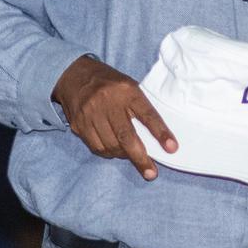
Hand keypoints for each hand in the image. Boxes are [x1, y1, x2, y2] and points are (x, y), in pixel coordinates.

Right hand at [52, 55, 176, 180]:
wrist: (74, 75)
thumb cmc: (110, 84)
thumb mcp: (129, 87)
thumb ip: (140, 108)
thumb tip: (156, 139)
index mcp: (127, 90)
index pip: (147, 114)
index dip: (160, 132)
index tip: (172, 148)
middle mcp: (108, 101)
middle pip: (126, 136)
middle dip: (140, 158)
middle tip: (151, 173)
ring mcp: (91, 113)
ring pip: (111, 146)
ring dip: (124, 156)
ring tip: (131, 155)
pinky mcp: (79, 124)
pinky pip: (97, 147)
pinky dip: (109, 153)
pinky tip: (114, 149)